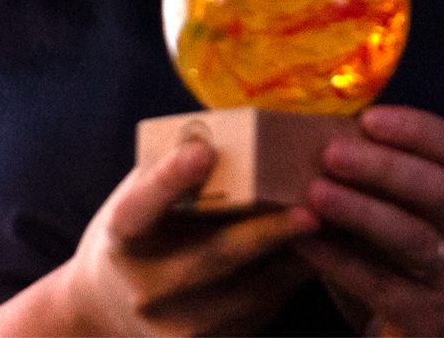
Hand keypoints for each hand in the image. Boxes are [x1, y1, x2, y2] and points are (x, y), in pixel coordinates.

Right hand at [62, 137, 317, 335]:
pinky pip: (260, 313)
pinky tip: (320, 251)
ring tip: (333, 225)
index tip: (204, 150)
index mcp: (122, 235)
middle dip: (266, 232)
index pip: (141, 206)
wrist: (110, 309)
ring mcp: (175, 327)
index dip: (171, 178)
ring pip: (248, 293)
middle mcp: (146, 287)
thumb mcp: (140, 196)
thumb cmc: (141, 233)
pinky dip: (292, 280)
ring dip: (295, 259)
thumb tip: (232, 127)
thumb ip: (175, 171)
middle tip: (310, 208)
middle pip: (212, 257)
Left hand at [293, 105, 443, 337]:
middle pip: (436, 189)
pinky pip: (381, 286)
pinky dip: (339, 259)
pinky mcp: (421, 316)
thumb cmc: (391, 256)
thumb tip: (307, 129)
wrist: (424, 333)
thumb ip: (365, 174)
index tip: (369, 118)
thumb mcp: (390, 209)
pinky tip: (305, 239)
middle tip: (333, 152)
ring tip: (316, 193)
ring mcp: (442, 276)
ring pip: (413, 238)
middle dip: (386, 167)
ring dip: (363, 211)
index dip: (416, 129)